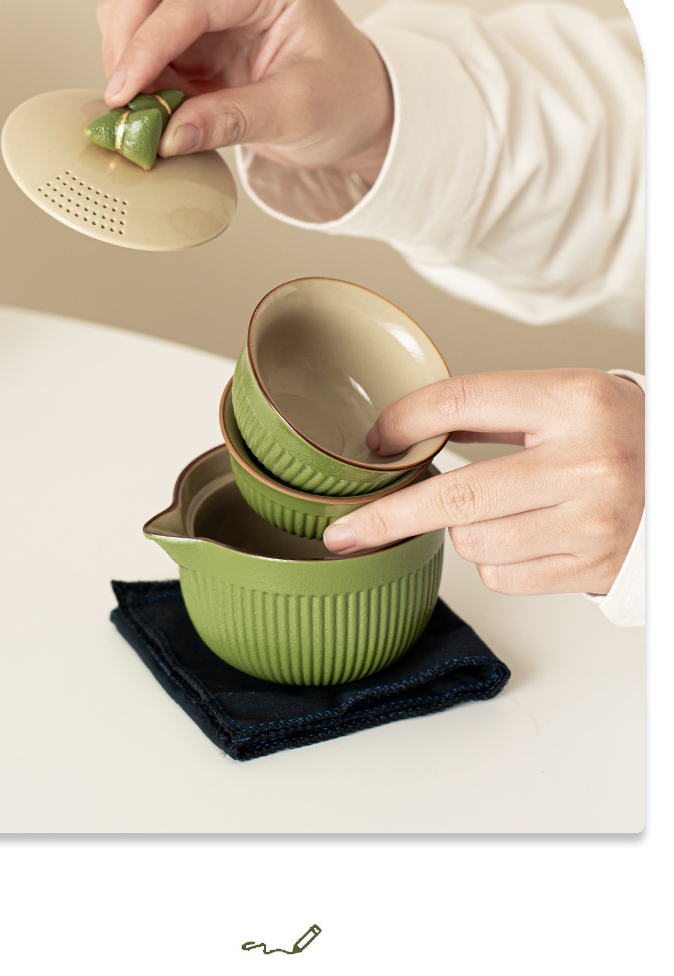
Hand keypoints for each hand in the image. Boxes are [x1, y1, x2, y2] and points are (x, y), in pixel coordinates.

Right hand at [96, 0, 393, 183]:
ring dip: (127, 56)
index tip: (124, 92)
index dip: (146, 45)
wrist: (360, 107)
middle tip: (125, 102)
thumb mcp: (297, 115)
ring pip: (134, 5)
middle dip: (126, 42)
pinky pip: (142, 36)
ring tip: (150, 107)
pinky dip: (137, 69)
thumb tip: (168, 134)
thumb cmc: (346, 98)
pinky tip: (158, 101)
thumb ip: (232, 121)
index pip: (190, 0)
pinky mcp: (195, 28)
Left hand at [323, 368, 644, 596]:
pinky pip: (504, 575)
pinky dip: (501, 560)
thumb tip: (408, 428)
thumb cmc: (630, 439)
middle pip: (454, 496)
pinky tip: (532, 537)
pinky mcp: (590, 571)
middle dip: (389, 515)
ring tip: (508, 508)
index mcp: (576, 403)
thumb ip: (498, 411)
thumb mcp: (571, 400)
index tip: (375, 442)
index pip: (463, 403)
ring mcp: (589, 525)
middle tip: (346, 530)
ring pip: (474, 542)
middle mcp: (585, 464)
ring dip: (468, 530)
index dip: (405, 422)